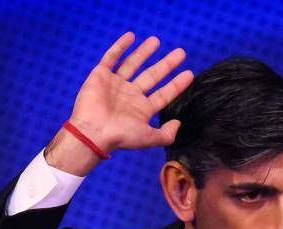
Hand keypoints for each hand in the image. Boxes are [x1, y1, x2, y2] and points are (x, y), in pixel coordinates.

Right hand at [45, 32, 193, 175]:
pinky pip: (111, 58)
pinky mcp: (100, 76)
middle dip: (167, 65)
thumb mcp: (149, 138)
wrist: (93, 132)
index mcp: (142, 109)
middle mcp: (130, 95)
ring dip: (145, 52)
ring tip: (157, 40)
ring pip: (133, 64)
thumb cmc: (120, 136)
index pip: (164, 94)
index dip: (177, 84)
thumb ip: (166, 134)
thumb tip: (178, 124)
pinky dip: (120, 47)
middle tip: (181, 53)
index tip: (189, 73)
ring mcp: (116, 84)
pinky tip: (131, 36)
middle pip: (152, 76)